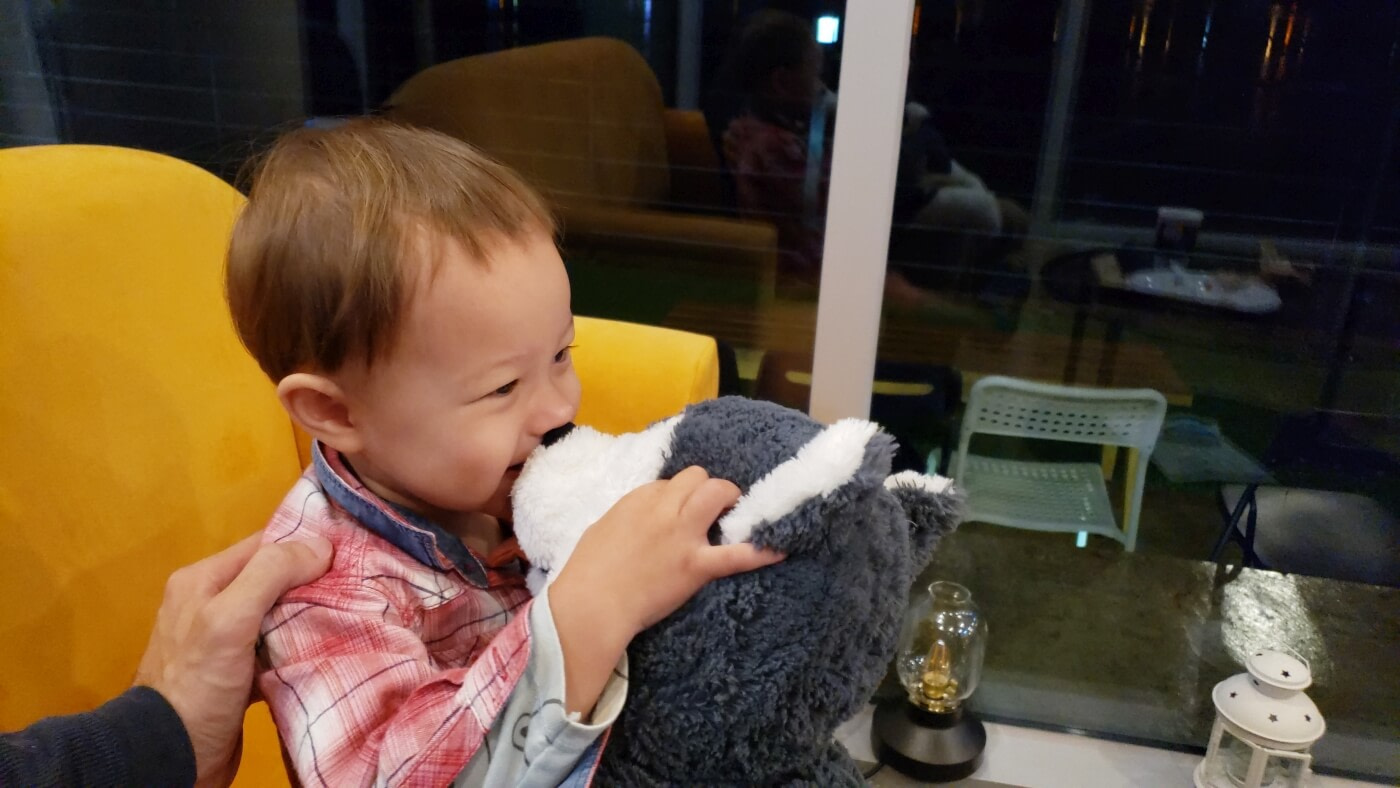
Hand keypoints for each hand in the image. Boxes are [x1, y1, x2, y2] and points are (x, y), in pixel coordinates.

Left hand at [134, 533, 332, 787]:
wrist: (169, 756)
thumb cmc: (196, 683)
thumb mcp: (230, 618)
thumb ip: (271, 573)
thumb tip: (321, 545)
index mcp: (202, 579)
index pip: (264, 544)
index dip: (306, 546)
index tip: (348, 555)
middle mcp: (211, 603)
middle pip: (275, 579)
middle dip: (314, 582)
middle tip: (357, 589)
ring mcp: (224, 641)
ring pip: (279, 615)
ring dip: (310, 616)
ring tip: (351, 617)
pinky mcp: (238, 674)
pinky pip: (277, 649)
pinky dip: (299, 649)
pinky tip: (326, 652)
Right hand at [549, 466, 783, 714]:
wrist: (591, 605)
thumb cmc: (586, 573)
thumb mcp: (603, 529)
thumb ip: (627, 518)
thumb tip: (641, 521)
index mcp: (637, 499)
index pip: (671, 483)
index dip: (679, 497)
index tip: (680, 513)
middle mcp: (662, 509)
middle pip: (698, 477)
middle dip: (708, 490)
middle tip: (713, 512)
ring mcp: (681, 535)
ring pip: (718, 493)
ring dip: (730, 501)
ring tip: (738, 516)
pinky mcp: (695, 565)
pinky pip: (735, 554)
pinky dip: (760, 552)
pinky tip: (780, 549)